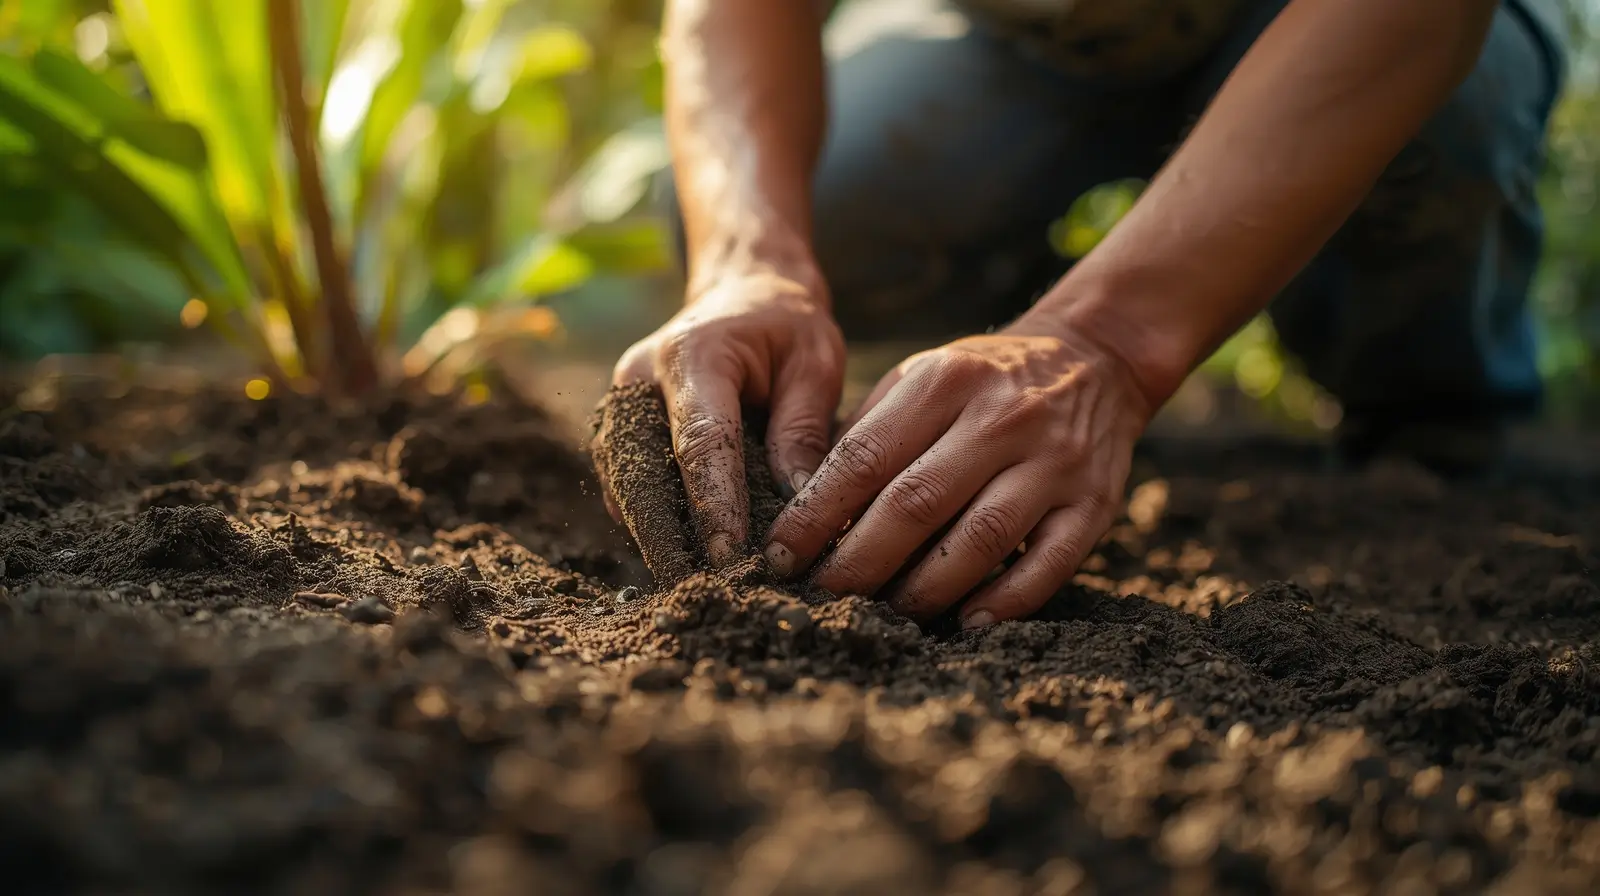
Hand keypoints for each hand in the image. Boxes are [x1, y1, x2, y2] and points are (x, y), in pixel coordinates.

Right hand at [607, 265, 844, 564]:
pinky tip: (689, 558)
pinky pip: (628, 490)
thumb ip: (804, 431)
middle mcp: (639, 381)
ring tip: (704, 590)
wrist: (740, 292)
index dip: (714, 507)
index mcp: (693, 356)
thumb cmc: (785, 326)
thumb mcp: (815, 363)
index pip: (700, 444)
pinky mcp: (615, 430)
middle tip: (713, 596)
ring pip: (628, 491)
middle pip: (647, 478)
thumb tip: (800, 506)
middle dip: (676, 542)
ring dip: (660, 541)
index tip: (734, 559)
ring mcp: (618, 406)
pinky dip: (654, 526)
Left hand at [761, 326, 1150, 627]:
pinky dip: (1005, 602)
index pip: (865, 457)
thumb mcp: (922, 376)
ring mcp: (1053, 463)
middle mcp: (1001, 419)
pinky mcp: (1093, 504)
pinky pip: (1048, 565)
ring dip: (924, 589)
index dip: (816, 513)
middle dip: (859, 561)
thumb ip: (869, 433)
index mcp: (945, 382)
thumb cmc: (982, 380)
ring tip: (885, 616)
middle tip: (823, 597)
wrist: (1094, 359)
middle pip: (916, 504)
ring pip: (980, 540)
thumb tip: (805, 508)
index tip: (781, 555)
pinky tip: (965, 623)